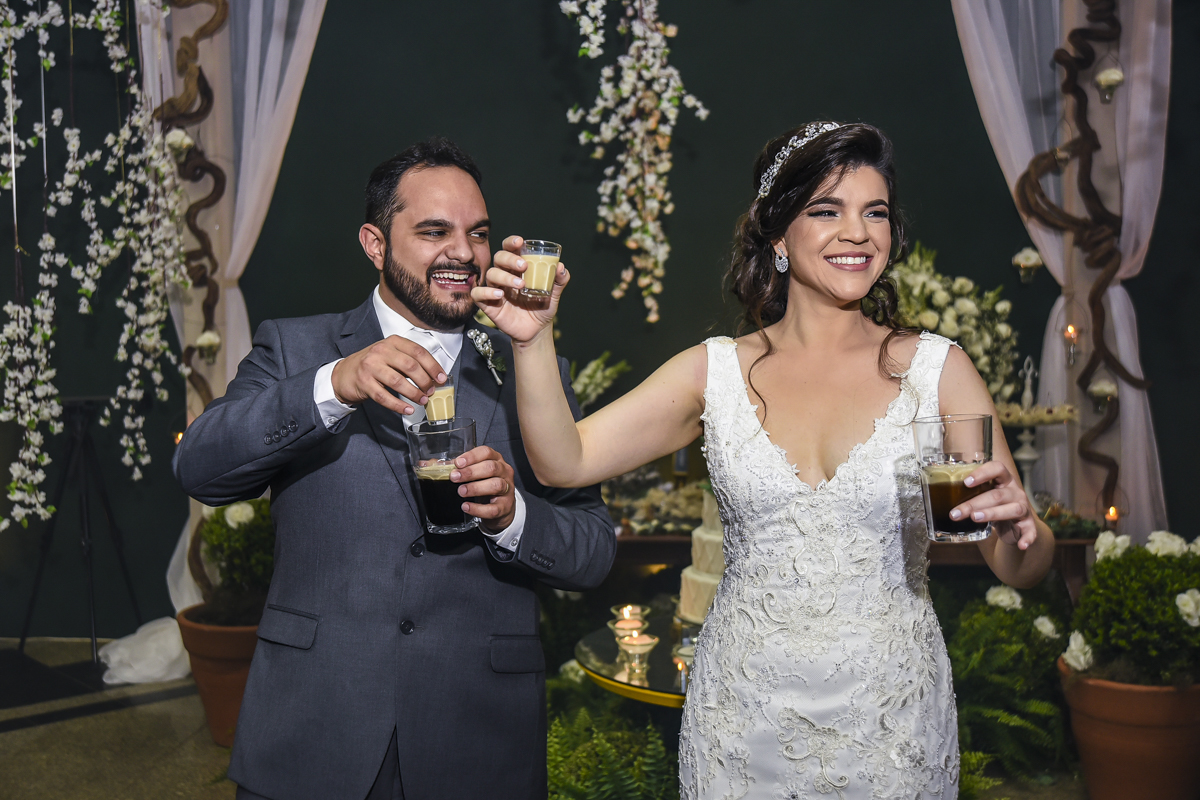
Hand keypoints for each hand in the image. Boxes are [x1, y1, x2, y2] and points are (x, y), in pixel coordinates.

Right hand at [331, 336, 446, 414]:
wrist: (344, 374)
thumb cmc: (372, 365)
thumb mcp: (390, 355)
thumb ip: (409, 362)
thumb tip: (434, 376)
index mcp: (392, 342)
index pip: (418, 351)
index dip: (433, 366)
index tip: (441, 378)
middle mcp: (381, 351)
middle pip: (410, 366)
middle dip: (425, 381)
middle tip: (431, 391)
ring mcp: (370, 367)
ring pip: (398, 382)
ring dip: (414, 394)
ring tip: (422, 400)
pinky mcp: (364, 383)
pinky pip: (384, 397)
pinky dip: (398, 405)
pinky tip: (408, 409)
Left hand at [452, 446, 516, 531]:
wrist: (500, 508)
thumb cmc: (484, 485)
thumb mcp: (473, 474)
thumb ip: (453, 468)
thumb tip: (426, 465)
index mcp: (495, 459)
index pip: (486, 452)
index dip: (472, 456)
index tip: (458, 462)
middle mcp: (504, 472)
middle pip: (491, 467)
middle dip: (471, 472)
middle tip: (454, 477)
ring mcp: (507, 489)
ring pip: (495, 485)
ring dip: (476, 488)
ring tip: (461, 491)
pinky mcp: (505, 507)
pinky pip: (493, 508)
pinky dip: (478, 509)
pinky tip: (466, 507)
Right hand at [470, 235, 567, 344]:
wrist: (537, 330)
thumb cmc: (542, 308)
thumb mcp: (554, 294)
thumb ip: (559, 280)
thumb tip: (561, 267)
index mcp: (518, 269)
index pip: (510, 249)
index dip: (512, 242)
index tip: (519, 241)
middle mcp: (505, 276)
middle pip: (499, 258)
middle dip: (509, 258)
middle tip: (523, 266)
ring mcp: (496, 289)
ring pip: (491, 274)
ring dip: (504, 276)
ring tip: (520, 285)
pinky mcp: (488, 304)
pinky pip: (478, 294)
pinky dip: (486, 292)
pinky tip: (500, 296)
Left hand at [950, 462, 1038, 549]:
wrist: (1014, 524)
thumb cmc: (993, 506)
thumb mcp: (982, 497)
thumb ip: (968, 494)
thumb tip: (937, 499)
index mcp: (1003, 480)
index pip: (997, 468)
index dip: (983, 473)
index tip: (966, 482)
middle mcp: (1015, 492)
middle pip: (996, 494)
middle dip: (974, 503)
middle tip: (957, 513)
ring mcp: (1023, 508)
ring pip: (1011, 509)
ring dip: (993, 513)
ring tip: (975, 518)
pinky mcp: (1028, 524)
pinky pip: (1031, 531)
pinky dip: (1028, 537)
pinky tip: (1021, 544)